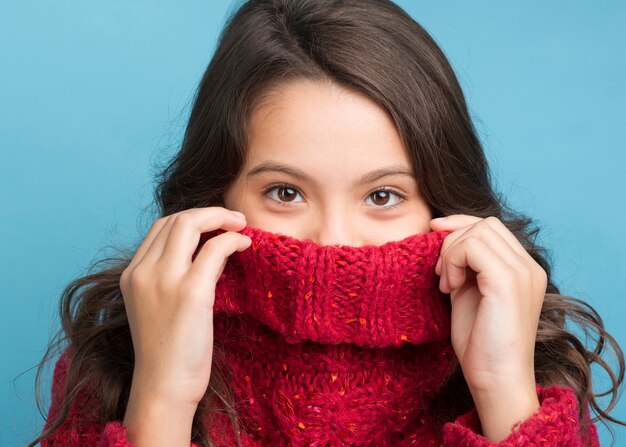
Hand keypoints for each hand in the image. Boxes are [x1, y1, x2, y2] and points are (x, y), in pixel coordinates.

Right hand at [120, 207, 250, 411]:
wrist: (163, 387)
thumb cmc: (167, 351)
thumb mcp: (161, 305)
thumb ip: (178, 274)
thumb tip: (213, 250)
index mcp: (132, 274)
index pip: (160, 227)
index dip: (191, 218)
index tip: (214, 225)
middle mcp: (143, 272)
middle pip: (175, 218)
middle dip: (208, 212)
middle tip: (234, 219)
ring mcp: (165, 280)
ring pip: (191, 223)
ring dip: (221, 217)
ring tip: (241, 224)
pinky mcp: (191, 293)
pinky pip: (215, 248)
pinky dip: (233, 239)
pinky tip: (245, 245)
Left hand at [430, 215, 546, 441]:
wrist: (495, 379)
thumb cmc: (481, 343)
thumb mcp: (469, 293)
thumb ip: (465, 266)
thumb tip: (444, 236)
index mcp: (524, 269)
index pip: (491, 226)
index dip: (459, 224)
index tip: (433, 231)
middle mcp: (529, 267)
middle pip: (485, 223)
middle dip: (453, 239)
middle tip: (441, 273)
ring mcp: (523, 273)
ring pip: (478, 231)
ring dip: (451, 252)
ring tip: (446, 284)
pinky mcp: (508, 282)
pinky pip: (472, 248)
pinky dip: (453, 261)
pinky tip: (450, 288)